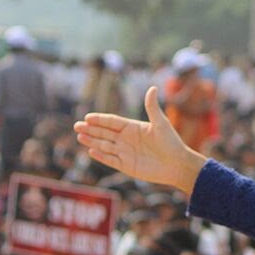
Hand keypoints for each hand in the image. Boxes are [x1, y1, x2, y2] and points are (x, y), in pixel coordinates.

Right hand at [74, 87, 207, 192]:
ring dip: (92, 141)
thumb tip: (152, 87)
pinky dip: (101, 156)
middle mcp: (127, 139)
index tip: (88, 117)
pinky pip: (110, 160)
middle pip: (104, 133)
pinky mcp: (126, 166)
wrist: (178, 165)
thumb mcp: (161, 123)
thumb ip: (152, 107)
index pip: (112, 122)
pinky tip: (91, 151)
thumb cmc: (171, 143)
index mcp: (133, 127)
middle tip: (76, 126)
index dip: (100, 119)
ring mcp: (125, 153)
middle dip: (90, 129)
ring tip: (80, 136)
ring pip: (104, 145)